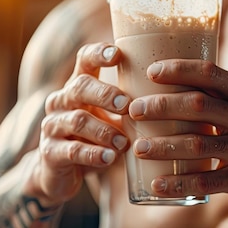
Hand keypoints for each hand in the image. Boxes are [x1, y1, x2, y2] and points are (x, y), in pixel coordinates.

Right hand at [35, 43, 129, 203]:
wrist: (60, 174)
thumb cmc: (95, 139)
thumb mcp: (111, 119)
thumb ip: (131, 104)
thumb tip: (177, 91)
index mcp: (78, 87)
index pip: (84, 60)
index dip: (98, 53)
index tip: (118, 53)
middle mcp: (62, 101)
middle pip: (80, 87)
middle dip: (105, 94)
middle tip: (127, 105)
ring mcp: (53, 126)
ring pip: (76, 120)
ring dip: (104, 131)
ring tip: (124, 143)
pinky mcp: (50, 153)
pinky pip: (71, 151)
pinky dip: (92, 154)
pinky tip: (109, 159)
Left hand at [129, 59, 227, 202]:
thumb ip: (220, 93)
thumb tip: (171, 79)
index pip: (210, 74)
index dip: (179, 70)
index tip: (151, 72)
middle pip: (198, 107)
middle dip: (161, 107)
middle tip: (134, 110)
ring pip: (197, 145)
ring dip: (162, 146)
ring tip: (137, 148)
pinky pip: (206, 182)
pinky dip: (178, 184)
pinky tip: (156, 185)